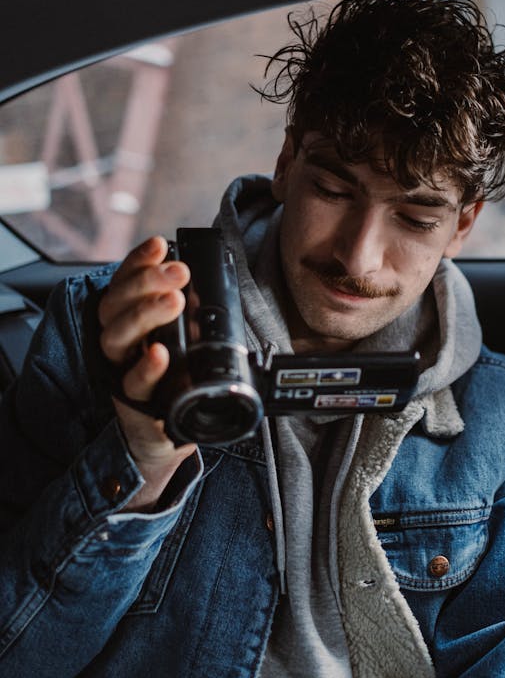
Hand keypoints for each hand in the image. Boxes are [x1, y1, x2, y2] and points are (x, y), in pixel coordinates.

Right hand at [98, 235, 196, 509]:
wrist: (167, 433)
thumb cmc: (178, 379)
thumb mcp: (191, 339)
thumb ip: (195, 314)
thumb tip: (216, 286)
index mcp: (130, 319)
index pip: (124, 283)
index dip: (137, 261)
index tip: (160, 244)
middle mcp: (120, 342)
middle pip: (115, 304)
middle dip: (145, 281)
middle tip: (179, 273)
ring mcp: (122, 371)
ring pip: (116, 337)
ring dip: (144, 314)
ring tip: (174, 301)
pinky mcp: (133, 402)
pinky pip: (133, 384)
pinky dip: (147, 367)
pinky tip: (162, 352)